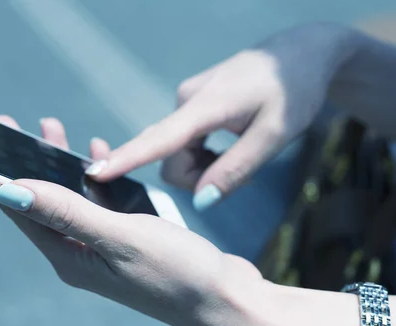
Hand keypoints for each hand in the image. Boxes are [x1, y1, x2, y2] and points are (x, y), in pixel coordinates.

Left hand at [0, 115, 267, 325]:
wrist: (228, 302)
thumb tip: (8, 191)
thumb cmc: (180, 274)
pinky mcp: (129, 244)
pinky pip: (101, 206)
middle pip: (43, 203)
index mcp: (71, 258)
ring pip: (72, 201)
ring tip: (52, 129)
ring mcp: (106, 251)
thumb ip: (67, 212)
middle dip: (28, 162)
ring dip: (62, 166)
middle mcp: (82, 256)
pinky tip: (99, 156)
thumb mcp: (121, 239)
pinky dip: (97, 179)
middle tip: (15, 123)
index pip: (21, 212)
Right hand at [84, 23, 356, 209]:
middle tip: (237, 166)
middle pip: (170, 158)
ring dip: (203, 164)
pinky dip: (204, 152)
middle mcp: (186, 101)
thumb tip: (200, 201)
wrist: (301, 54)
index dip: (126, 159)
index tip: (94, 174)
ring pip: (178, 152)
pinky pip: (185, 141)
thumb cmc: (293, 92)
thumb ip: (235, 171)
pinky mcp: (192, 104)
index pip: (158, 140)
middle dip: (197, 174)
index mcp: (206, 106)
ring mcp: (187, 101)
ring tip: (239, 149)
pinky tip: (229, 140)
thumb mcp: (274, 136)